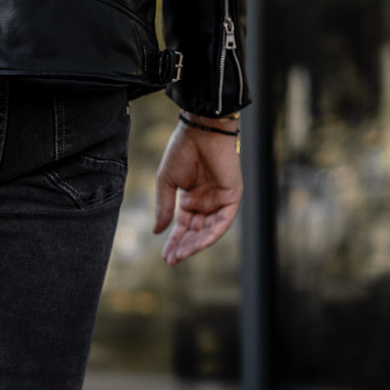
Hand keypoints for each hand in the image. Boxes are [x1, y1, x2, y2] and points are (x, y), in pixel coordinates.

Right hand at [153, 115, 242, 265]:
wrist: (200, 129)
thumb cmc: (182, 150)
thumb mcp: (166, 183)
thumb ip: (164, 208)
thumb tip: (157, 232)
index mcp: (192, 198)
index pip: (183, 226)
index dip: (174, 241)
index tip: (165, 256)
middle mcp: (207, 201)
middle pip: (196, 231)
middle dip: (184, 247)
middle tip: (172, 260)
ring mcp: (220, 199)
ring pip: (210, 230)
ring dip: (196, 244)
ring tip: (181, 255)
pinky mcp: (232, 195)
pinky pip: (223, 221)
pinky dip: (211, 234)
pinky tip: (198, 244)